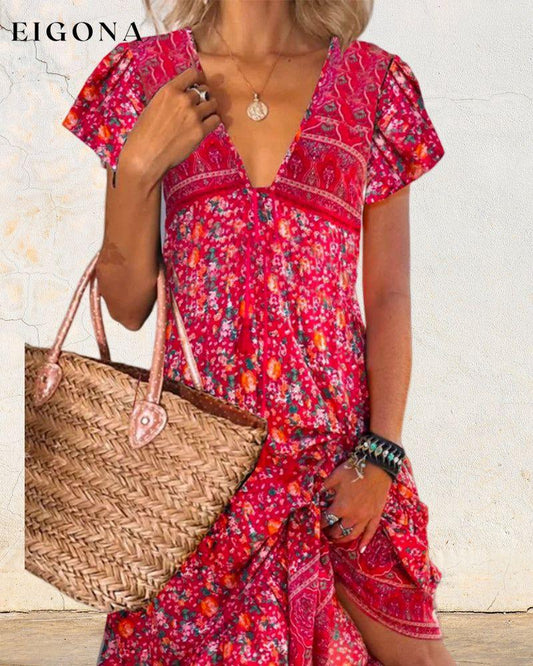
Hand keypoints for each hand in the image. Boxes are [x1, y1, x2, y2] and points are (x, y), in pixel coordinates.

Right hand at [119, 66, 220, 184]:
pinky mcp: (200, 131)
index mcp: (169, 90)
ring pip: (212, 104)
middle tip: (199, 107)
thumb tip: (184, 96)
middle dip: (203, 98)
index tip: (199, 84)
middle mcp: (183, 100)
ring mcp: (193, 115)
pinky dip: (213, 122)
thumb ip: (170, 99)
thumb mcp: (153, 106)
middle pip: (204, 91)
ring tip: (203, 117)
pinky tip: (206, 126)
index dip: (198, 79)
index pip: (192, 74)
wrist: (145, 155)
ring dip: (210, 109)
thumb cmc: (144, 134)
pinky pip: (216, 120)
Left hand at [320, 458, 392, 550]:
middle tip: (326, 533)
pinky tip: (361, 550)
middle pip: (338, 530)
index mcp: (340, 507)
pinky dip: (365, 542)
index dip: (320, 523)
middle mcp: (352, 516)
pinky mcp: (376, 516)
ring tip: (337, 540)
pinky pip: (370, 533)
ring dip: (343, 540)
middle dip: (330, 533)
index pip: (326, 520)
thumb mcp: (335, 476)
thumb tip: (316, 493)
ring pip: (352, 535)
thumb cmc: (354, 470)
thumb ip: (324, 487)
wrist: (377, 468)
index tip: (316, 523)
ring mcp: (365, 518)